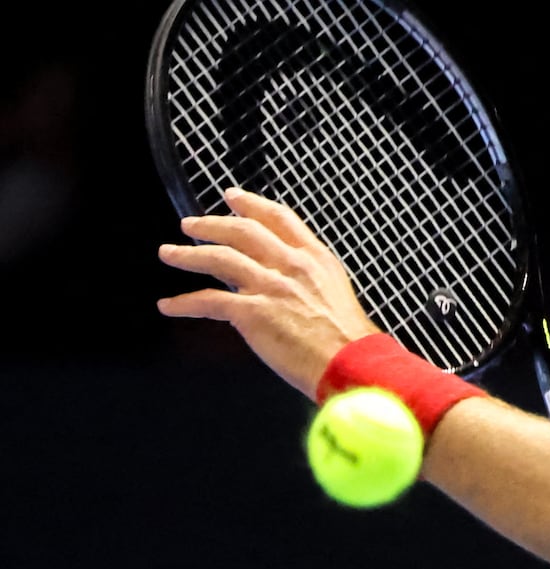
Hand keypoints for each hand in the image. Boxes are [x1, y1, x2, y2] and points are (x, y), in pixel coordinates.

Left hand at [156, 188, 380, 397]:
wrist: (352, 363)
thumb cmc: (349, 340)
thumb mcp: (336, 294)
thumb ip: (309, 280)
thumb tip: (285, 281)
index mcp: (316, 258)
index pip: (279, 218)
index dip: (252, 205)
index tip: (233, 197)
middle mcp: (292, 265)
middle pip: (243, 231)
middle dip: (211, 224)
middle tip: (191, 224)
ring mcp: (271, 287)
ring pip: (219, 258)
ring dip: (188, 254)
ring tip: (169, 253)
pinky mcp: (253, 313)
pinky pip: (209, 301)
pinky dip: (184, 303)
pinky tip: (169, 305)